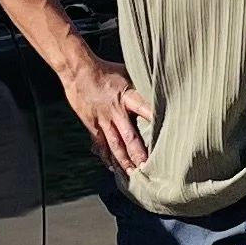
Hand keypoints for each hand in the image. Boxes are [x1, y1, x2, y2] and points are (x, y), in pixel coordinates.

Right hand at [62, 54, 152, 174]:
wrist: (78, 71)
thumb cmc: (105, 70)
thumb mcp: (129, 73)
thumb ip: (143, 87)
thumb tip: (162, 90)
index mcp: (128, 96)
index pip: (146, 111)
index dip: (155, 124)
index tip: (167, 137)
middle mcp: (116, 111)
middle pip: (129, 137)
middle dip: (139, 154)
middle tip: (148, 168)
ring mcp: (103, 120)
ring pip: (114, 145)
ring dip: (123, 161)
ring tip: (132, 174)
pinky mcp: (92, 124)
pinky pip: (100, 144)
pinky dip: (106, 157)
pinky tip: (112, 167)